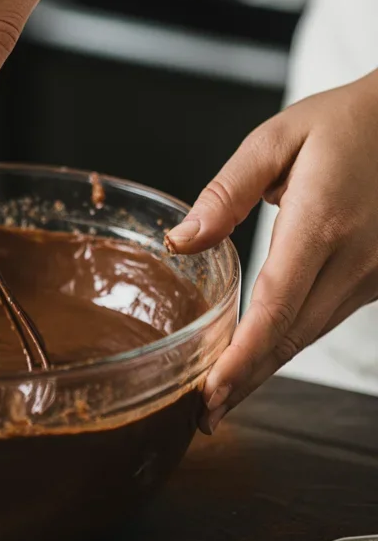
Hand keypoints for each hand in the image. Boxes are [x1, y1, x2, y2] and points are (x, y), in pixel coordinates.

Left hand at [165, 70, 377, 431]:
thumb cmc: (347, 123)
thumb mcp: (278, 138)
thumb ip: (228, 191)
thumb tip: (182, 240)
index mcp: (323, 222)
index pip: (276, 306)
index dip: (241, 357)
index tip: (210, 392)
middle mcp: (355, 260)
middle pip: (292, 337)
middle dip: (246, 380)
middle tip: (203, 416)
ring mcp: (375, 275)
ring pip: (311, 335)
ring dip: (267, 367)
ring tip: (221, 396)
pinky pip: (328, 318)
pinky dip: (291, 341)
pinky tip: (260, 355)